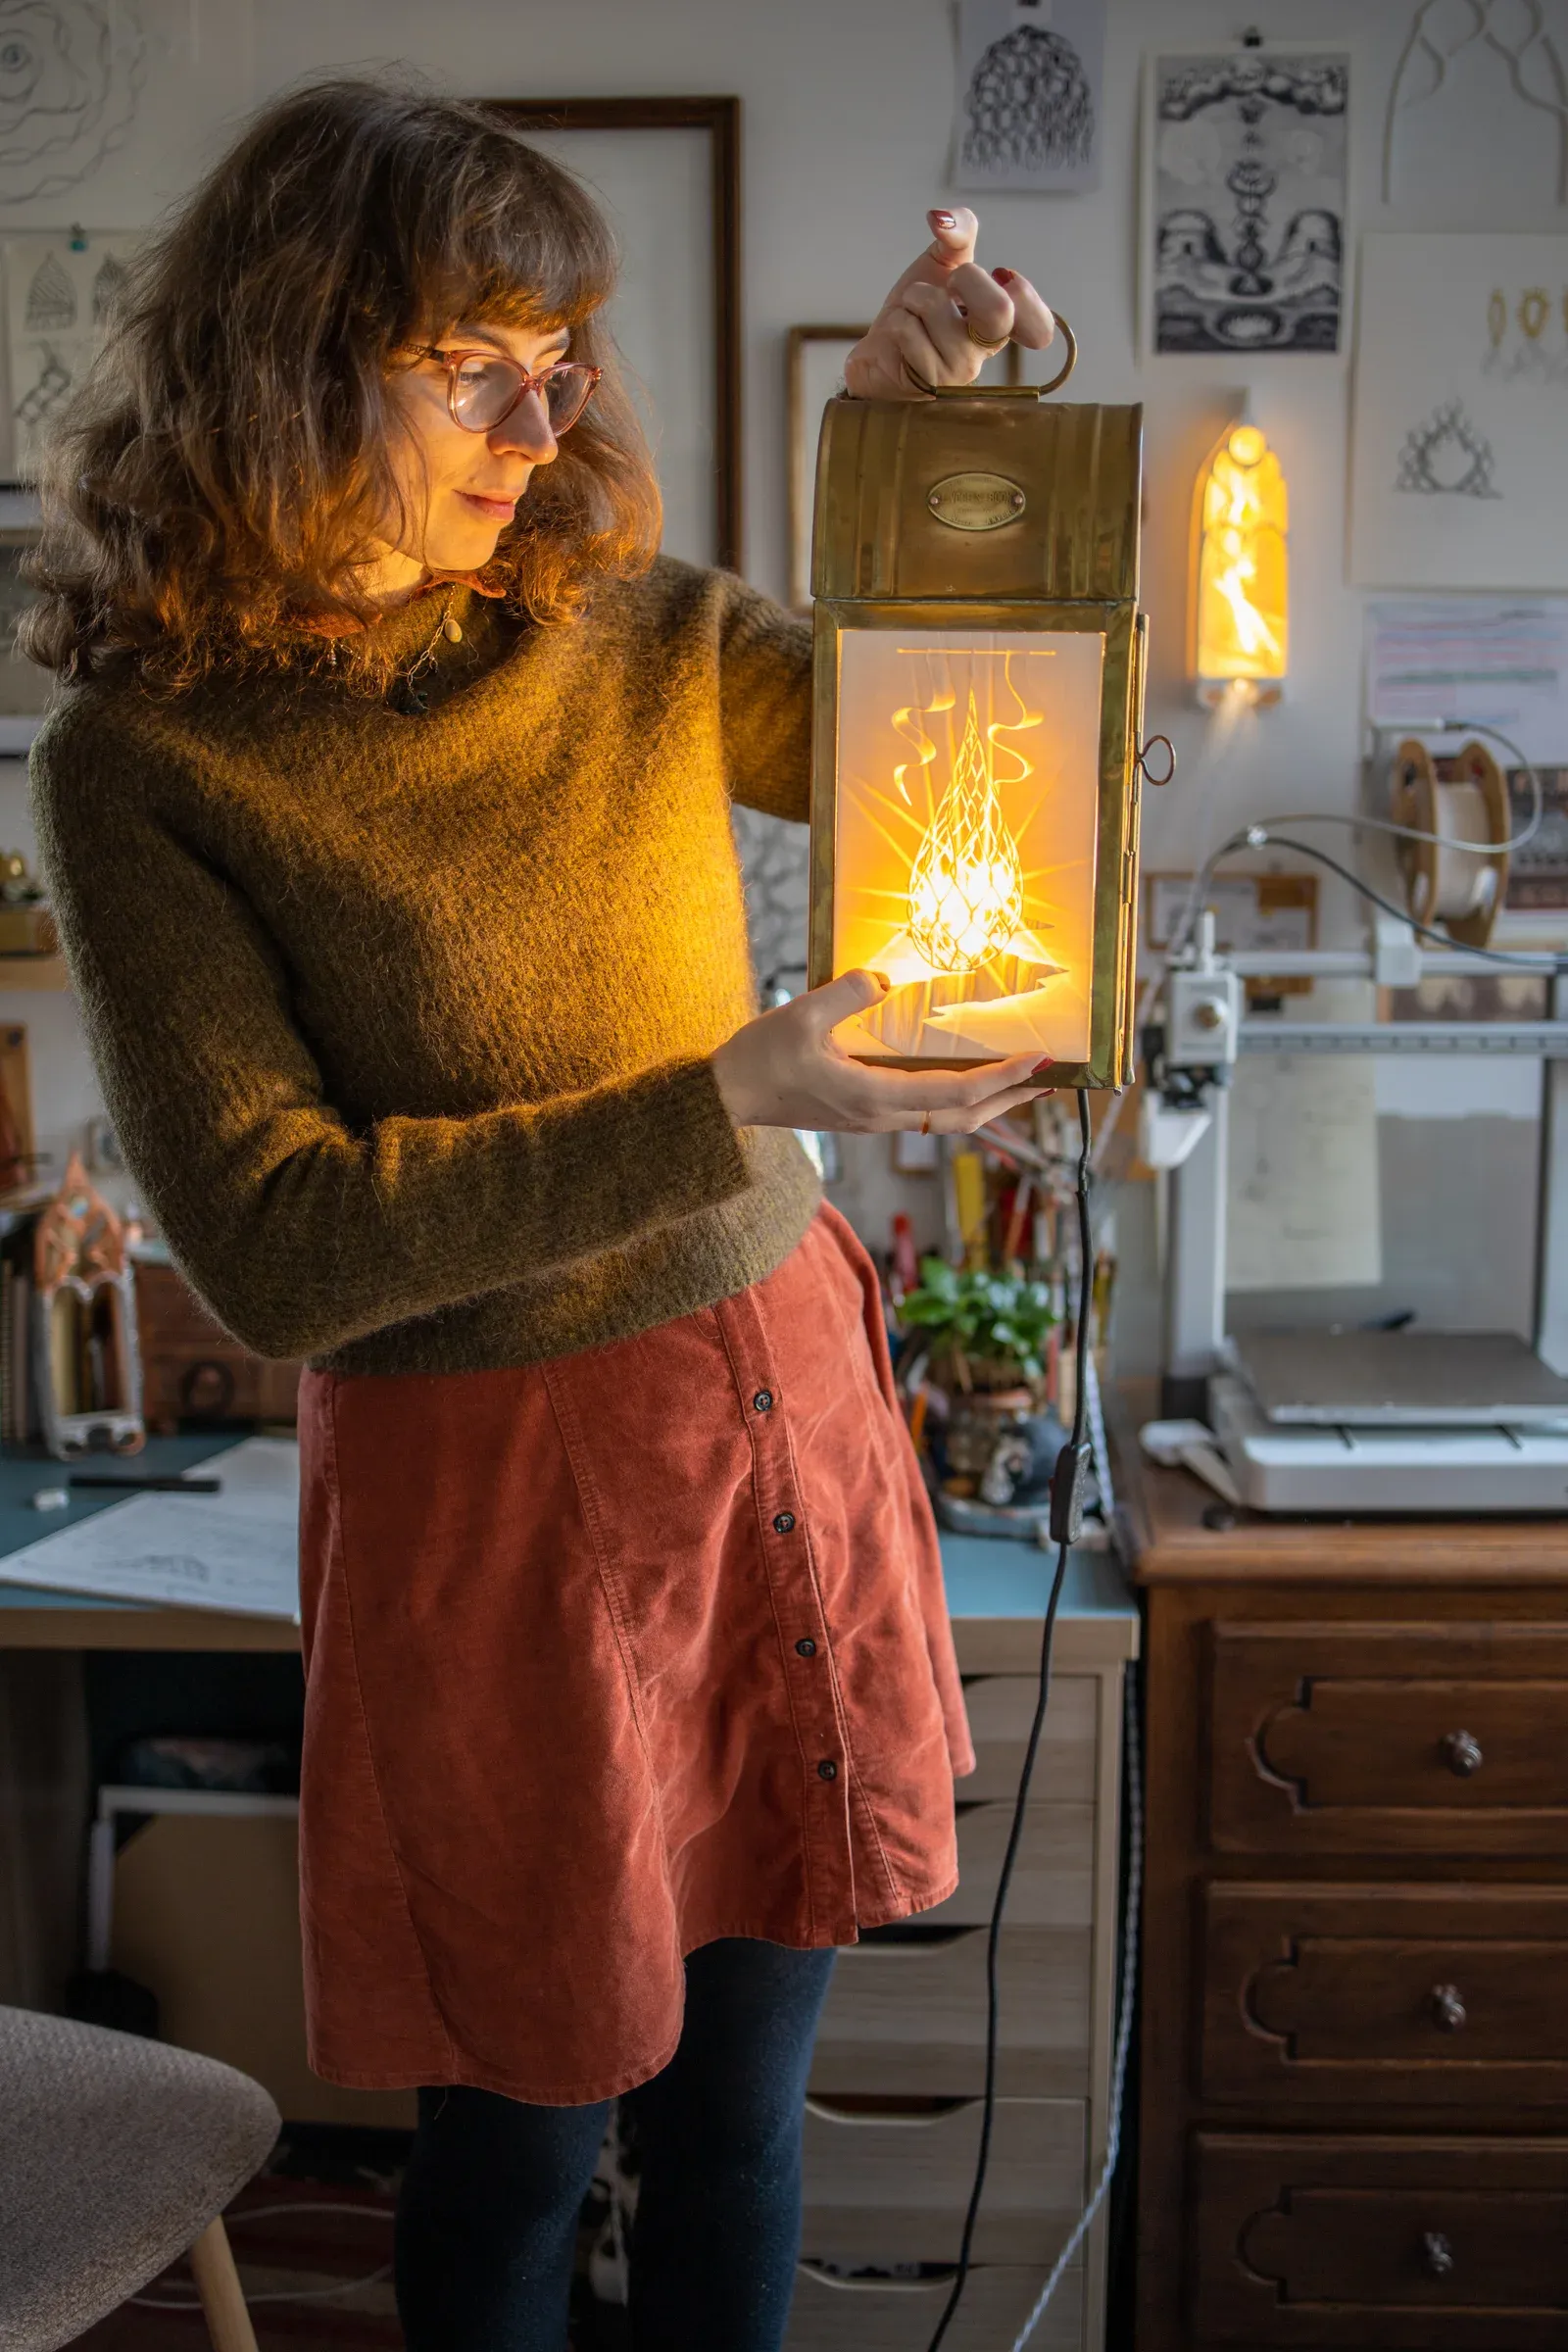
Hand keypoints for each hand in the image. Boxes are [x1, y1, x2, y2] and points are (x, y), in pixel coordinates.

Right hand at [712, 971, 1053, 1134]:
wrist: (726, 1100)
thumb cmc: (758, 1059)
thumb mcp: (799, 1016)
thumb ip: (845, 994)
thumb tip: (884, 978)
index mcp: (874, 1097)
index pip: (956, 1093)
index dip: (1002, 1078)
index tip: (1037, 1059)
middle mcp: (883, 1116)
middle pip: (965, 1117)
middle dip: (1010, 1099)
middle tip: (1050, 1080)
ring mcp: (875, 1119)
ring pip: (948, 1120)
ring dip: (989, 1103)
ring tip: (1021, 1085)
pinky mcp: (865, 1114)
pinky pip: (927, 1113)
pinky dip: (960, 1100)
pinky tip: (967, 1082)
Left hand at [844, 207, 1055, 400]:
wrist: (878, 350)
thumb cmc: (917, 310)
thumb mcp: (943, 261)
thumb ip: (957, 233)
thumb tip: (941, 218)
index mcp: (1001, 324)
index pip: (1040, 325)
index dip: (1025, 295)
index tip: (1002, 277)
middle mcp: (987, 351)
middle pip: (998, 310)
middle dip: (965, 278)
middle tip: (948, 287)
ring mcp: (960, 371)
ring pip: (938, 308)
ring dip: (915, 298)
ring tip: (914, 314)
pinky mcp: (929, 383)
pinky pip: (908, 330)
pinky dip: (898, 320)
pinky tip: (900, 338)